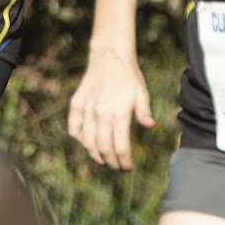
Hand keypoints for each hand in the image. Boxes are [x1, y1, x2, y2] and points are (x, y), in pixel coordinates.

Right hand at [68, 52, 154, 170]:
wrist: (109, 56)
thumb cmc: (129, 76)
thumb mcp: (141, 93)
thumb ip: (144, 111)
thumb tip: (150, 127)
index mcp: (118, 112)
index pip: (120, 147)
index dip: (125, 162)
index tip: (130, 168)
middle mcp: (100, 113)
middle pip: (104, 149)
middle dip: (112, 163)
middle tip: (119, 167)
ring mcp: (86, 109)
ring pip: (87, 142)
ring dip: (96, 156)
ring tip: (105, 160)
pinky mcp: (76, 104)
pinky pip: (74, 129)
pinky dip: (80, 140)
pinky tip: (88, 143)